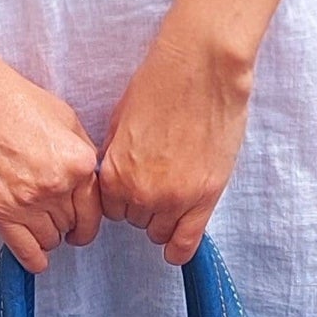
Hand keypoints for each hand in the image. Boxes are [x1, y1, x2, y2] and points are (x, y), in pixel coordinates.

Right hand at [0, 44, 102, 271]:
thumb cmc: (6, 96)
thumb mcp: (62, 116)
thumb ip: (80, 153)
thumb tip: (88, 181)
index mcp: (78, 162)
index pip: (96, 208)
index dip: (89, 215)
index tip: (83, 220)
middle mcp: (57, 185)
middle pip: (73, 226)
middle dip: (67, 223)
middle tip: (56, 215)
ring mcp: (27, 201)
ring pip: (51, 240)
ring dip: (47, 235)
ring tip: (38, 222)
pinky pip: (27, 252)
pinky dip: (34, 259)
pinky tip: (36, 257)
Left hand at [99, 24, 252, 264]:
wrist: (202, 66)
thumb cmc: (162, 82)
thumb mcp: (121, 121)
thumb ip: (118, 157)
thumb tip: (118, 176)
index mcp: (115, 174)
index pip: (112, 210)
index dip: (124, 198)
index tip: (136, 188)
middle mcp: (140, 193)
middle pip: (136, 221)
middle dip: (145, 206)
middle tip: (162, 181)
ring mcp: (174, 199)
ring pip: (161, 232)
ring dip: (166, 218)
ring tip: (177, 194)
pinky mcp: (204, 198)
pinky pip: (186, 243)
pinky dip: (180, 249)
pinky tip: (177, 248)